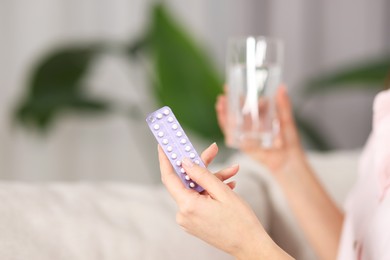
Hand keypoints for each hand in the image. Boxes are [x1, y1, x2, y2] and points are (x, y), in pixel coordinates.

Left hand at [158, 143, 290, 258]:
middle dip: (201, 166)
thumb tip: (185, 162)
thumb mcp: (222, 192)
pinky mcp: (195, 222)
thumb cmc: (240, 222)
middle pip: (187, 181)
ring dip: (212, 179)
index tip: (163, 145)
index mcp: (188, 206)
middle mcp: (184, 214)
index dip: (165, 159)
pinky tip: (228, 185)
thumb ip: (201, 175)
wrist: (250, 246)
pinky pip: (200, 200)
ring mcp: (189, 220)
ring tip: (232, 172)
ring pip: (196, 190)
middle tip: (213, 151)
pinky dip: (212, 191)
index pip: (169, 177)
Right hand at [216, 86, 309, 177]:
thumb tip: (281, 87)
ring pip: (231, 121)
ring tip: (220, 102)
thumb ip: (283, 105)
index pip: (246, 103)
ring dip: (224, 111)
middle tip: (224, 93)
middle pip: (235, 111)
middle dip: (228, 102)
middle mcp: (250, 124)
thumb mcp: (286, 119)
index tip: (232, 85)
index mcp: (260, 116)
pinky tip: (222, 116)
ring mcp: (245, 133)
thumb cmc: (289, 139)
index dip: (238, 95)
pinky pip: (231, 133)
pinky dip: (225, 125)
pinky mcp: (241, 142)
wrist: (287, 158)